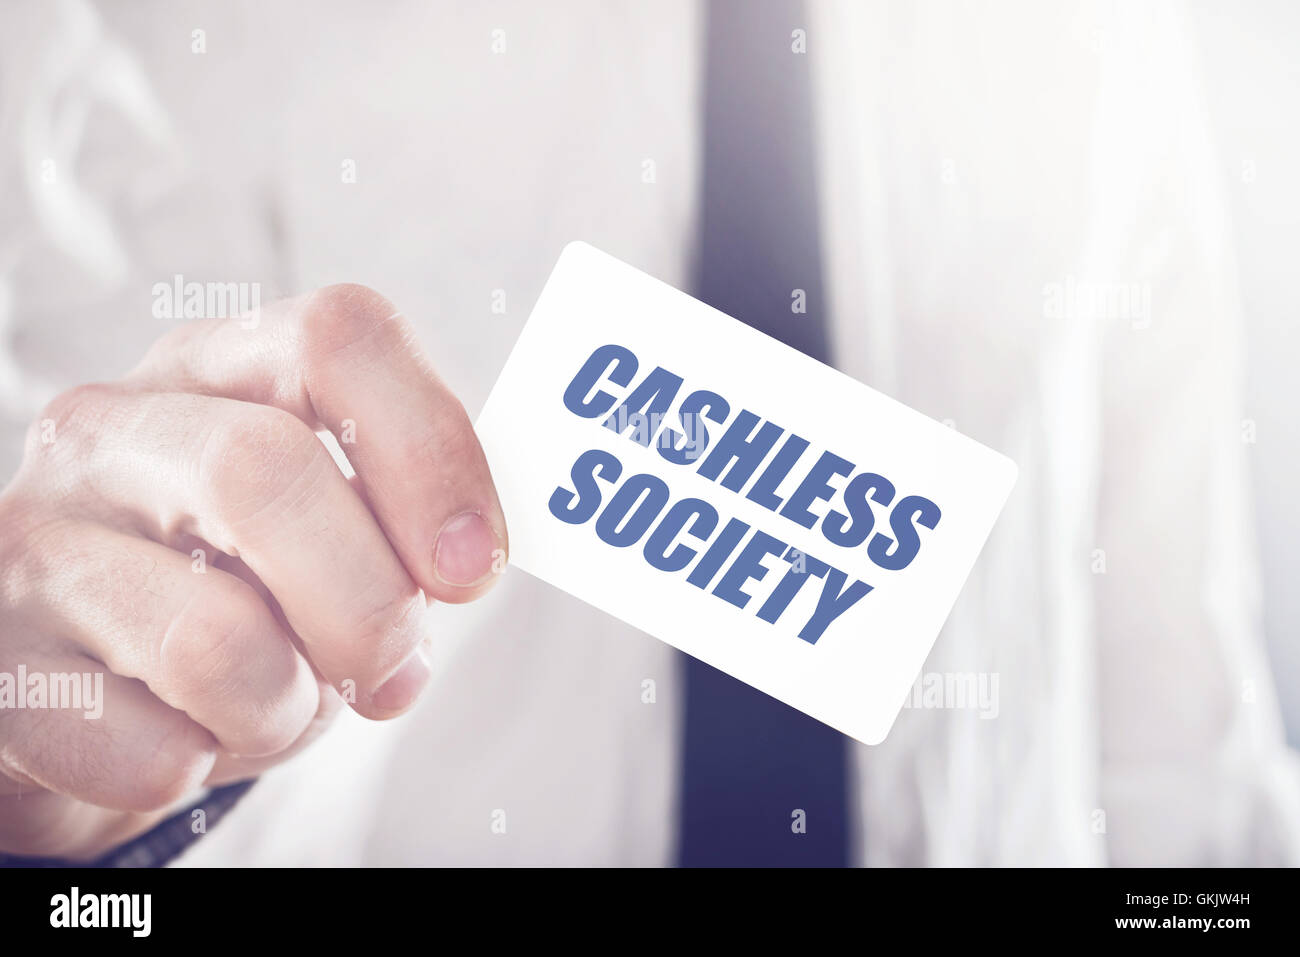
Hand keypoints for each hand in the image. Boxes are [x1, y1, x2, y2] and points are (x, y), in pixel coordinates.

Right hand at [0, 284, 507, 858]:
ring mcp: (35, 541)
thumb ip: (402, 519)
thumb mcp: (330, 526)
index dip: (432, 452)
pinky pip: (148, 751)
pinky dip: (204, 766)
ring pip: (213, 637)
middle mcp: (111, 428)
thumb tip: (464, 563)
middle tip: (392, 670)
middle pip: (264, 470)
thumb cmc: (242, 590)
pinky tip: (183, 738)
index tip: (473, 570)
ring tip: (275, 703)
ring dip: (287, 705)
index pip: (337, 338)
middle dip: (368, 603)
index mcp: (219, 367)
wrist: (94, 685)